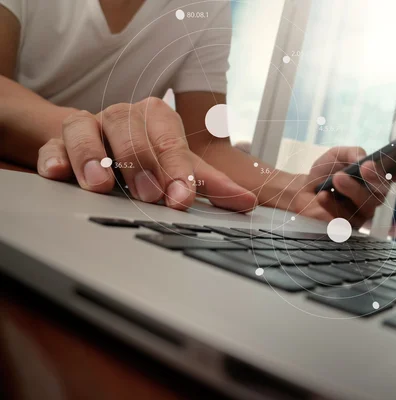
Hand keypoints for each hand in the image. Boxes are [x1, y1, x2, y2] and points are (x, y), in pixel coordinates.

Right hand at [37, 98, 255, 211]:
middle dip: (139, 163)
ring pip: (85, 130)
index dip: (177, 168)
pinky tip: (56, 172)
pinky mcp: (58, 140)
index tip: (182, 197)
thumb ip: (211, 185)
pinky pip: (52, 144)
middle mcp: (123, 117)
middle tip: (148, 195)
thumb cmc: (148, 156)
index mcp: (157, 118)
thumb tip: (248, 202)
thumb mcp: (180, 168)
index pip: (170, 141)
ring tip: (100, 186)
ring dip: (92, 157)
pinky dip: (54, 157)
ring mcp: (90, 126)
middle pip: (129, 131)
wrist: (102, 143)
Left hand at [292, 146, 395, 226]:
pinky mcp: (347, 227)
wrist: (303, 190)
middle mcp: (375, 195)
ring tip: (337, 178)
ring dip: (353, 190)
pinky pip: (345, 218)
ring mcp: (363, 213)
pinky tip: (323, 195)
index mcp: (378, 176)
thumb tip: (362, 159)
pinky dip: (332, 205)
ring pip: (366, 205)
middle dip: (376, 178)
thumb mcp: (337, 155)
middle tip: (365, 167)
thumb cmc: (325, 172)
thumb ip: (352, 153)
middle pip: (383, 190)